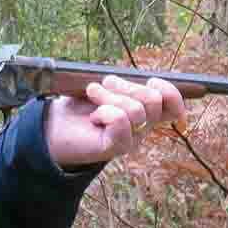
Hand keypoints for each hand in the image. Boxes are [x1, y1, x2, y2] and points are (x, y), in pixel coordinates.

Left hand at [44, 75, 185, 169]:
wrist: (52, 126)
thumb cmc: (79, 104)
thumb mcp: (106, 88)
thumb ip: (126, 84)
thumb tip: (144, 79)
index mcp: (145, 113)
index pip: (174, 105)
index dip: (170, 91)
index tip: (151, 82)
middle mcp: (142, 129)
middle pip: (153, 98)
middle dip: (125, 85)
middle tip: (104, 87)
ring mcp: (131, 140)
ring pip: (136, 108)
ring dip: (109, 96)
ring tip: (93, 97)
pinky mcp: (115, 147)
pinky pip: (121, 119)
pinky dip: (104, 111)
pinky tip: (94, 117)